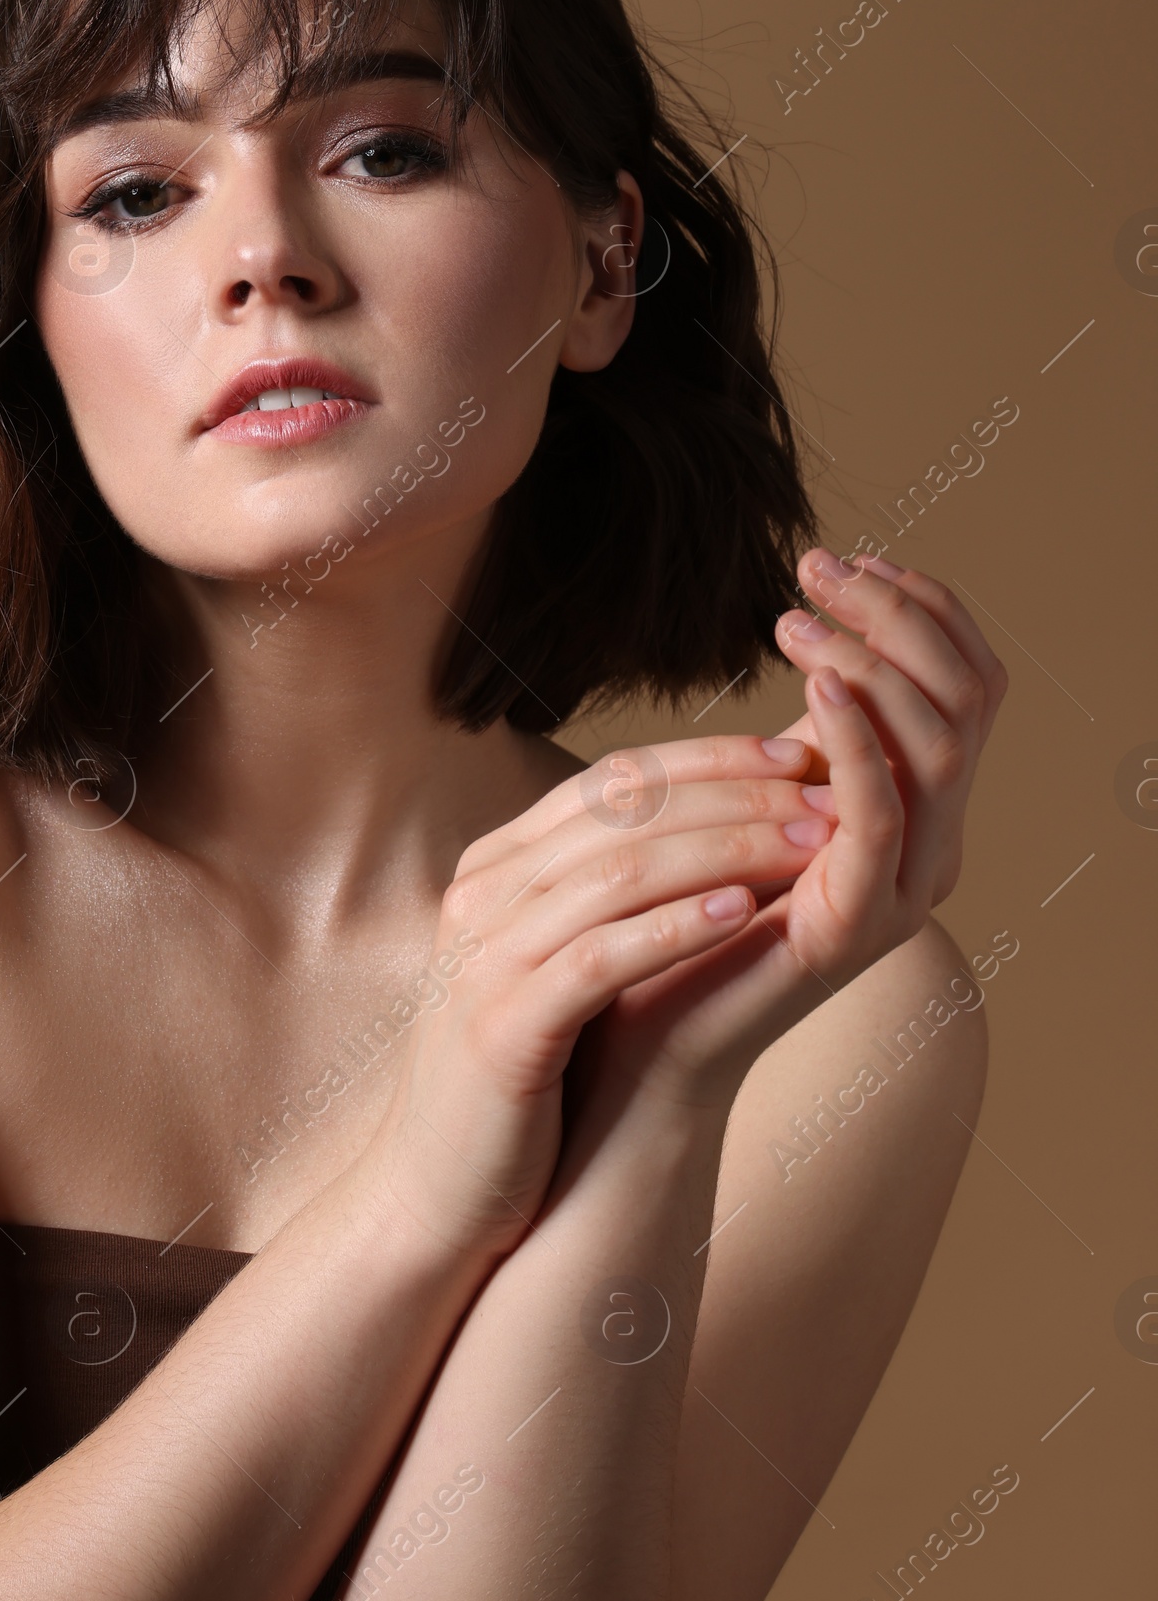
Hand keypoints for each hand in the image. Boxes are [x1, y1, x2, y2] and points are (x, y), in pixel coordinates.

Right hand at [356, 733, 837, 1260]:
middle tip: (824, 790)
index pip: (612, 779)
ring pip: (616, 871)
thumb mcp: (554, 962)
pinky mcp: (501, 1027)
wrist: (435, 1191)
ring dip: (726, 848)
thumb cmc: (518, 1074)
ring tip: (809, 845)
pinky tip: (745, 913)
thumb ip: (604, 895)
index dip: (709, 757)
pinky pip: (599, 957)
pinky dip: (675, 927)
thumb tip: (715, 830)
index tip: (795, 754)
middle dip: (734, 792)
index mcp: (498, 865)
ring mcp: (486, 957)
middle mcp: (484, 893)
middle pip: (622, 812)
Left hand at [556, 550, 1008, 1141]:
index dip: (922, 610)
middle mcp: (930, 849)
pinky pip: (884, 816)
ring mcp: (902, 892)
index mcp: (915, 810)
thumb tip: (814, 639)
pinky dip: (857, 741)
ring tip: (797, 622)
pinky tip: (813, 686)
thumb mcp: (744, 798)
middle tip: (818, 568)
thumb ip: (793, 741)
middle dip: (899, 616)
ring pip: (937, 747)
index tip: (848, 559)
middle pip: (969, 700)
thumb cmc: (673, 910)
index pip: (967, 683)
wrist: (631, 1041)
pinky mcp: (855, 927)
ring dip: (870, 663)